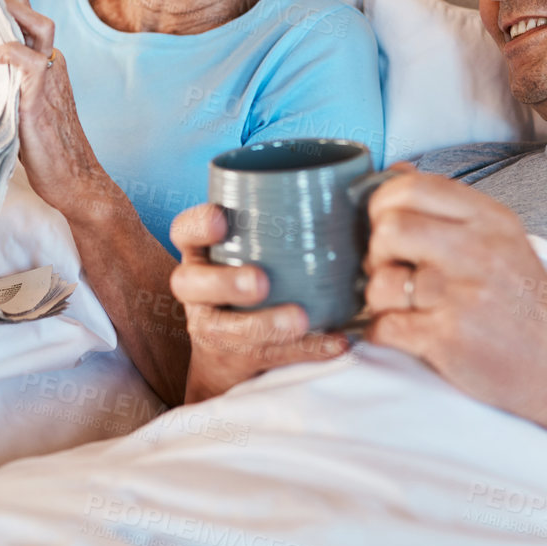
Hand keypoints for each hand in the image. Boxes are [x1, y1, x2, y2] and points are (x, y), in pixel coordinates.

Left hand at [0, 0, 120, 216]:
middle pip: (33, 15)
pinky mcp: (43, 97)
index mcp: (48, 66)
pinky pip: (29, 61)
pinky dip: (8, 51)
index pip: (29, 23)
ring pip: (38, 27)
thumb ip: (5, 88)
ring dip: (8, 13)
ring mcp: (51, 79)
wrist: (74, 180)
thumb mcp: (20, 110)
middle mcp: (53, 66)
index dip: (4, 8)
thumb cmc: (45, 152)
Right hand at [169, 203, 348, 403]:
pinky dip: (307, 349)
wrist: (231, 352)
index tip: (221, 219)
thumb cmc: (256, 276)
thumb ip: (286, 220)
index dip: (197, 224)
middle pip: (190, 284)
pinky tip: (336, 342)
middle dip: (225, 282)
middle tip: (261, 282)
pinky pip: (269, 357)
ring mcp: (213, 327)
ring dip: (265, 324)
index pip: (184, 231)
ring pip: (226, 329)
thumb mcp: (256, 246)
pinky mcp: (236, 359)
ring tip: (300, 319)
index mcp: (202, 252)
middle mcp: (198, 289)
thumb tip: (362, 186)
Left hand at [363, 169, 546, 425]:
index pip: (408, 187)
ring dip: (377, 299)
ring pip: (380, 283)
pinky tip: (404, 332)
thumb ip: (449, 208)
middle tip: (393, 271)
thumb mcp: (501, 238)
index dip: (380, 206)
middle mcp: (477, 250)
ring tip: (403, 306)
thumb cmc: (525, 302)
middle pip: (388, 230)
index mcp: (487, 218)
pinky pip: (384, 326)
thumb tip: (394, 174)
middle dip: (376, 253)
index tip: (383, 226)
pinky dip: (381, 332)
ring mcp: (462, 295)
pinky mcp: (448, 339)